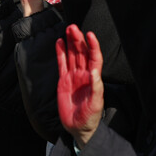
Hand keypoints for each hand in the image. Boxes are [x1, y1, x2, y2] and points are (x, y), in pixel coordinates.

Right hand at [56, 24, 104, 149]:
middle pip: (81, 53)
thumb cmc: (90, 117)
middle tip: (73, 27)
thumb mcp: (95, 104)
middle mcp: (83, 74)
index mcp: (93, 78)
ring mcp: (73, 76)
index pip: (94, 58)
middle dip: (78, 39)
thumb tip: (94, 71)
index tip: (90, 34)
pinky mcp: (63, 80)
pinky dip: (60, 52)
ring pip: (72, 55)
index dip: (93, 46)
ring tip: (68, 29)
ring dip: (70, 42)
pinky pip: (62, 63)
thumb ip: (96, 87)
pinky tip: (59, 42)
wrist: (78, 128)